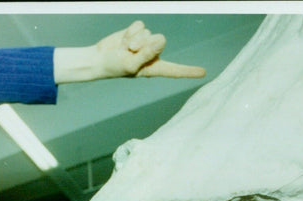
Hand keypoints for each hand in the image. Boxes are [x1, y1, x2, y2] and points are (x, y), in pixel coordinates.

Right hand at [54, 21, 205, 83]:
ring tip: (124, 48)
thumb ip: (146, 55)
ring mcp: (146, 42)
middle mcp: (153, 54)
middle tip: (129, 53)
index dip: (188, 71)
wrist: (99, 57)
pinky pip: (140, 25)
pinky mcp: (139, 32)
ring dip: (133, 39)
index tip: (203, 73)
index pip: (174, 70)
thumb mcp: (130, 65)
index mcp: (154, 68)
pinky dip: (130, 31)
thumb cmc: (114, 67)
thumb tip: (160, 41)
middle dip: (142, 45)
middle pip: (159, 41)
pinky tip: (124, 40)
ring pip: (148, 32)